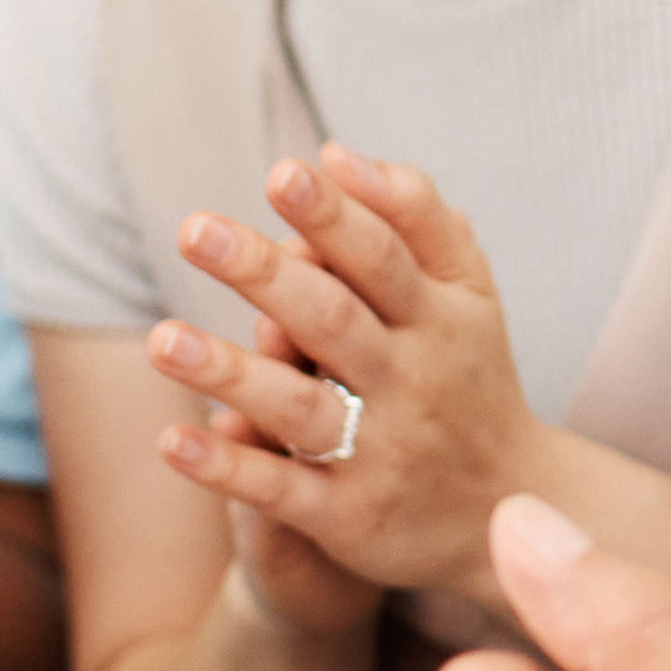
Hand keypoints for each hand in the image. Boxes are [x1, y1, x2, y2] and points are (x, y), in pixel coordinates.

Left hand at [150, 148, 549, 609]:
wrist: (511, 507)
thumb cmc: (469, 374)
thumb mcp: (469, 292)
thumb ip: (415, 216)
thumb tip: (334, 153)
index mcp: (440, 319)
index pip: (383, 258)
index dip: (335, 215)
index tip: (284, 171)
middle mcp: (412, 382)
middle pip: (332, 320)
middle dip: (264, 274)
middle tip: (195, 231)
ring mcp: (380, 453)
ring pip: (298, 408)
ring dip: (228, 373)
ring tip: (160, 339)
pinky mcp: (349, 517)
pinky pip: (281, 490)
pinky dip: (229, 468)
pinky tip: (174, 441)